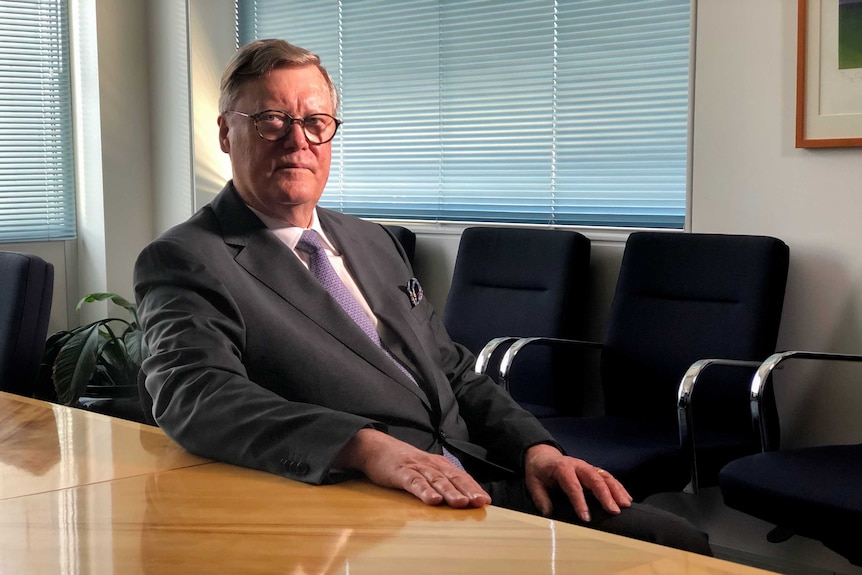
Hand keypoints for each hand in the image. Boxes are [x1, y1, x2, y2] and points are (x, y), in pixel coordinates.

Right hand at [334, 428, 490, 507]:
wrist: (376, 447)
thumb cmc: (403, 463)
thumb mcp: (425, 470)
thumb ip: (440, 481)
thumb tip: (460, 499)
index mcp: (439, 465)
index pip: (460, 476)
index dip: (473, 488)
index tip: (485, 501)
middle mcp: (431, 465)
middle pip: (452, 478)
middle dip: (467, 490)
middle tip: (479, 503)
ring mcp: (416, 467)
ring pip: (436, 480)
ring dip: (449, 492)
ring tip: (461, 503)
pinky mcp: (400, 472)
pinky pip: (414, 483)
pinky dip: (424, 491)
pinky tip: (432, 500)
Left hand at [523, 444, 632, 521]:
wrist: (542, 456)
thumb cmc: (539, 471)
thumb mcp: (533, 483)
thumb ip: (540, 498)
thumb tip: (548, 513)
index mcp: (562, 468)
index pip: (573, 486)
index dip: (580, 502)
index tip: (586, 517)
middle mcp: (577, 465)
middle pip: (594, 478)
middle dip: (605, 495)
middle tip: (614, 511)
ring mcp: (587, 467)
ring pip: (604, 476)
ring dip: (616, 490)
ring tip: (625, 505)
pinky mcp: (593, 470)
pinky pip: (608, 477)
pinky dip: (618, 487)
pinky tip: (626, 498)